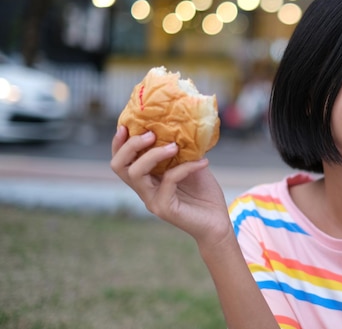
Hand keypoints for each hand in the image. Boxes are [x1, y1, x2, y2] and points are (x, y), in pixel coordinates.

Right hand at [110, 126, 231, 245]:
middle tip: (151, 134)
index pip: (122, 161)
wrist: (217, 222)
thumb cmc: (204, 194)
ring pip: (136, 174)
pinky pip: (168, 180)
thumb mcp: (191, 165)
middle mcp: (144, 190)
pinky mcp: (164, 208)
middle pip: (119, 166)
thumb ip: (182, 150)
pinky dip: (185, 167)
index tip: (124, 126)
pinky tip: (203, 162)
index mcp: (147, 179)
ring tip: (174, 146)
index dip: (118, 144)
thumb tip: (182, 125)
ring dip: (154, 154)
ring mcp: (152, 200)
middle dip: (130, 146)